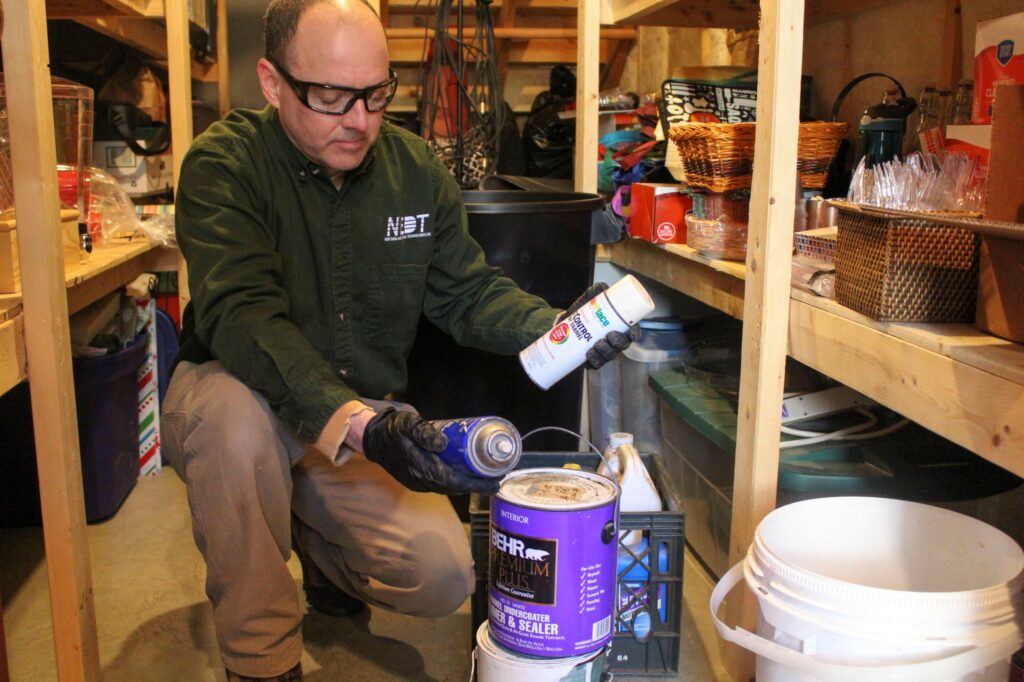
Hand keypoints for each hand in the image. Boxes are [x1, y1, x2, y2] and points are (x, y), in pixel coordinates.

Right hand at [362, 408, 499, 495]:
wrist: (372, 438)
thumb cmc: (392, 428)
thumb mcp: (407, 423)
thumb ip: (424, 432)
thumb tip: (442, 444)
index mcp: (420, 467)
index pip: (453, 480)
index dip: (475, 483)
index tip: (494, 482)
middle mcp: (420, 480)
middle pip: (454, 487)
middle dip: (476, 485)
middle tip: (497, 478)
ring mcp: (418, 482)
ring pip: (448, 488)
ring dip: (467, 485)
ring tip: (486, 477)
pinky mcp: (417, 480)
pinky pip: (441, 485)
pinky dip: (456, 482)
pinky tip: (466, 475)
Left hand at [559, 283, 640, 369]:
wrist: (565, 322)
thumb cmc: (583, 311)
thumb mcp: (589, 298)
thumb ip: (596, 291)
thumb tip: (603, 287)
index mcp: (619, 326)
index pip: (632, 331)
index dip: (635, 334)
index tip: (632, 334)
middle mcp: (614, 340)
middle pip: (622, 345)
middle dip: (618, 343)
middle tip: (609, 336)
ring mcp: (604, 351)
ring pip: (610, 355)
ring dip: (605, 352)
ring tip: (596, 344)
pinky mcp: (592, 359)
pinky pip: (596, 364)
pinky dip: (594, 361)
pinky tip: (589, 355)